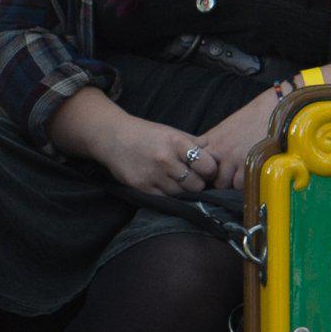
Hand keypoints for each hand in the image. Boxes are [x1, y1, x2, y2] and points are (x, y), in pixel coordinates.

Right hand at [101, 115, 215, 200]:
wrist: (112, 137)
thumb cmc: (146, 134)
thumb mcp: (172, 132)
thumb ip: (194, 144)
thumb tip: (218, 156)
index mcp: (176, 143)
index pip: (208, 166)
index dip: (210, 170)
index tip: (206, 169)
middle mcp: (165, 160)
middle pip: (197, 185)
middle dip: (198, 183)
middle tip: (193, 178)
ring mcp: (153, 175)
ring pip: (182, 195)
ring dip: (183, 191)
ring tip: (177, 181)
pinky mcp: (142, 187)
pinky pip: (165, 199)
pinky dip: (168, 195)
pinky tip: (164, 185)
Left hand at [185, 88, 289, 188]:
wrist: (275, 110)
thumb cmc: (254, 118)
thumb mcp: (227, 128)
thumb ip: (216, 144)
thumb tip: (211, 163)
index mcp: (212, 139)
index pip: (193, 160)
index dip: (199, 169)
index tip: (206, 172)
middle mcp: (219, 150)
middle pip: (208, 176)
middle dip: (217, 178)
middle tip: (229, 173)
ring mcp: (233, 158)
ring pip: (223, 183)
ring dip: (232, 182)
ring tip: (243, 172)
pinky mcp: (248, 164)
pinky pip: (240, 184)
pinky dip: (246, 183)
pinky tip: (253, 172)